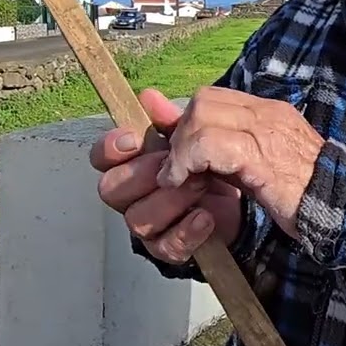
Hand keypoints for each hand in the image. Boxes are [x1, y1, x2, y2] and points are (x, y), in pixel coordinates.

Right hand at [91, 89, 242, 264]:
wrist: (245, 195)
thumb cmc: (211, 162)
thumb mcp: (197, 136)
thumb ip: (172, 120)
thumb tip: (148, 97)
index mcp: (131, 163)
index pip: (101, 157)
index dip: (109, 148)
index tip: (133, 139)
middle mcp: (131, 195)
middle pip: (110, 189)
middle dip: (143, 174)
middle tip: (178, 165)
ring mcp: (148, 224)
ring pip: (137, 219)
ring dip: (171, 200)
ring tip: (203, 185)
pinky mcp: (170, 248)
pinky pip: (164, 247)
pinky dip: (186, 231)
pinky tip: (206, 217)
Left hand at [160, 85, 323, 240]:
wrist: (342, 208)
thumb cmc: (303, 193)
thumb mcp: (259, 165)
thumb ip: (227, 150)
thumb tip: (189, 148)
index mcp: (269, 112)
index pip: (214, 97)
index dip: (189, 121)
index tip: (179, 152)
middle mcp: (266, 112)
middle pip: (203, 100)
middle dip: (181, 132)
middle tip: (179, 166)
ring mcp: (264, 129)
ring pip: (201, 116)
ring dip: (180, 149)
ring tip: (177, 177)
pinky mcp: (258, 154)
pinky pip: (208, 144)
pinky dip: (186, 162)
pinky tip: (183, 182)